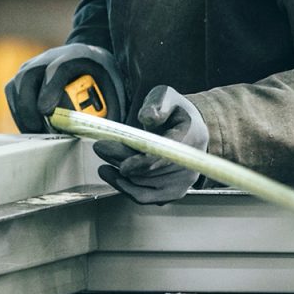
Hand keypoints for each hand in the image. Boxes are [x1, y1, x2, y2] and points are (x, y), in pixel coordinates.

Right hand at [4, 43, 124, 132]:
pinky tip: (32, 127)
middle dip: (29, 105)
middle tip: (39, 129)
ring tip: (36, 132)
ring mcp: (33, 65)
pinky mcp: (23, 77)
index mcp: (76, 55)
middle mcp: (49, 56)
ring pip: (16, 85)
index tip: (47, 110)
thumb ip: (110, 110)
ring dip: (22, 112)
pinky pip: (12, 93)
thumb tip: (104, 137)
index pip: (58, 67)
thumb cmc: (102, 76)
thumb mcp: (114, 88)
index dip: (50, 88)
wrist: (90, 58)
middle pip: (28, 74)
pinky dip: (18, 112)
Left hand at [94, 85, 208, 204]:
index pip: (167, 156)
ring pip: (144, 184)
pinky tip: (113, 175)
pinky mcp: (173, 192)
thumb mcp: (166, 96)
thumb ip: (157, 103)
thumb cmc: (175, 111)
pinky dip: (126, 188)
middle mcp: (191, 163)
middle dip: (122, 160)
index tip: (122, 165)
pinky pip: (146, 197)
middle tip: (101, 148)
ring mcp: (183, 181)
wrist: (190, 128)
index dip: (143, 163)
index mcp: (191, 136)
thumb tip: (148, 117)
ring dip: (120, 174)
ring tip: (104, 158)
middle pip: (150, 171)